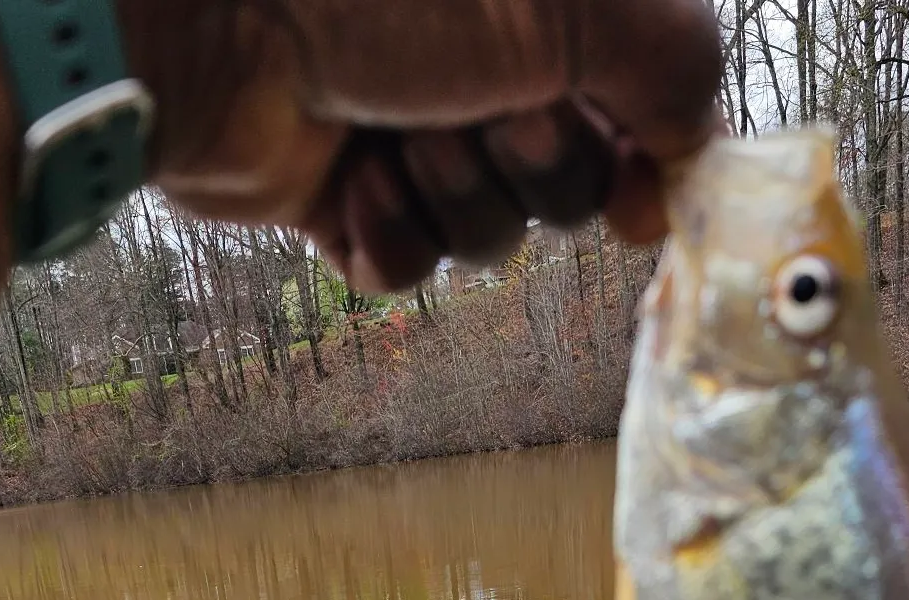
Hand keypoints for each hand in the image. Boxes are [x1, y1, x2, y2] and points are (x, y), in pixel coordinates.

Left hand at [118, 0, 721, 290]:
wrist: (217, 19)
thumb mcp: (581, 0)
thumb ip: (676, 63)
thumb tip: (691, 146)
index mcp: (542, 4)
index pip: (638, 104)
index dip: (646, 165)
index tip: (640, 204)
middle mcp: (479, 59)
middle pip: (565, 181)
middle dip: (531, 164)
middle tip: (482, 110)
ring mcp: (406, 125)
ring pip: (486, 233)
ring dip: (453, 196)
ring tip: (394, 133)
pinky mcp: (341, 192)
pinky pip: (405, 264)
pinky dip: (385, 234)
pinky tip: (347, 181)